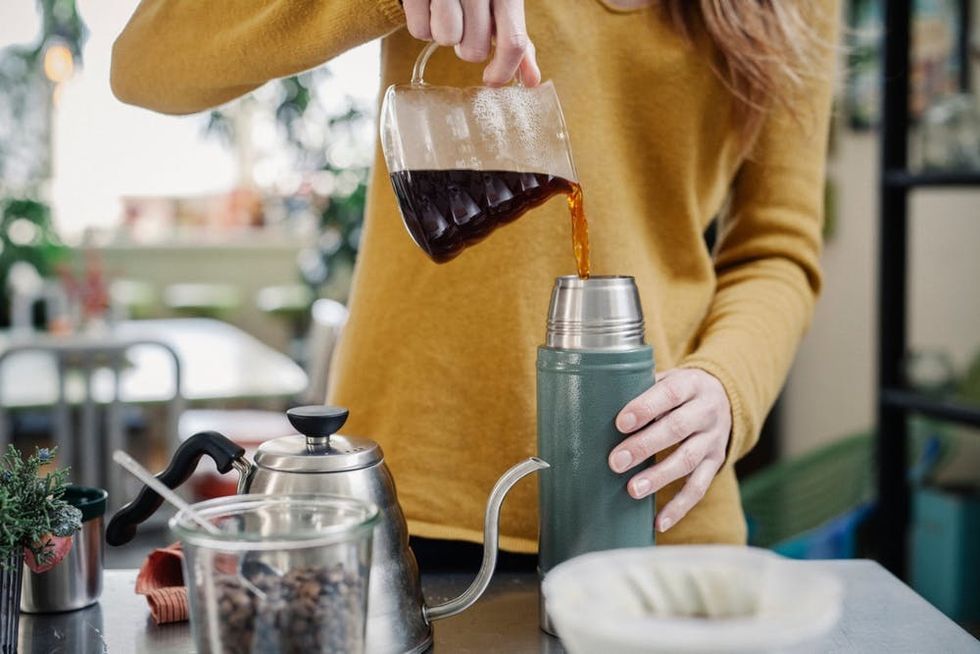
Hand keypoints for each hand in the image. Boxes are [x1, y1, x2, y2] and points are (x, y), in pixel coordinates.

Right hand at [403, 0, 540, 86]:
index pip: (513, 43)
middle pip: (474, 49)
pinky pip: (420, 30)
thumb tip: (532, 81)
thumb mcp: (502, 3)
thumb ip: (515, 40)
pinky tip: (429, 6)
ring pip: (447, 39)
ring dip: (445, 33)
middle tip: (465, 23)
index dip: (503, 70)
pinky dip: (423, 24)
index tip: (492, 79)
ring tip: (446, 11)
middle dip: (467, 45)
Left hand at [608, 368, 731, 532]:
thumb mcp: (667, 378)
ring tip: (633, 490)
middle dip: (644, 446)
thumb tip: (594, 403)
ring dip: (659, 477)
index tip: (620, 423)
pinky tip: (659, 522)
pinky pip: (699, 488)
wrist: (725, 397)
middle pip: (677, 429)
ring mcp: (713, 440)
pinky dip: (679, 507)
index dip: (645, 408)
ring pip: (688, 460)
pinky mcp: (716, 463)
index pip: (669, 394)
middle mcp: (706, 412)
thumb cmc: (679, 391)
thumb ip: (639, 388)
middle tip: (615, 462)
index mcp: (691, 384)